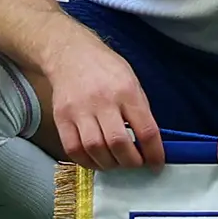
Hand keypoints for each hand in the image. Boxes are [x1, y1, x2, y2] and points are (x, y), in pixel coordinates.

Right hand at [39, 36, 163, 168]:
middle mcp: (103, 101)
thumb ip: (139, 110)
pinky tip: (96, 160)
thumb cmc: (106, 69)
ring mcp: (79, 110)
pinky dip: (87, 161)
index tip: (156, 164)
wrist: (71, 54)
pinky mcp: (61, 118)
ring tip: (116, 163)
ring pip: (95, 149)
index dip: (154, 153)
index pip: (145, 130)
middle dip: (131, 162)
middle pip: (118, 143)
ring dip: (109, 164)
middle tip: (135, 164)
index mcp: (127, 91)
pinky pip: (73, 149)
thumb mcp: (132, 82)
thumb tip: (148, 142)